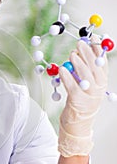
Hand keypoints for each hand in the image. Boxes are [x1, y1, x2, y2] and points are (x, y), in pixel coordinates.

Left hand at [58, 38, 107, 156]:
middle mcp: (98, 88)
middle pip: (94, 66)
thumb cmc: (81, 102)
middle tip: (79, 43)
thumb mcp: (87, 86)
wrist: (78, 125)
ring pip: (84, 74)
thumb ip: (85, 71)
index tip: (92, 37)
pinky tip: (62, 69)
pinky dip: (67, 76)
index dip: (98, 49)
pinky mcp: (77, 100)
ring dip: (77, 62)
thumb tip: (79, 52)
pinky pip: (71, 85)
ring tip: (72, 54)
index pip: (102, 62)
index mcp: (102, 82)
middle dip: (87, 53)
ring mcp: (89, 95)